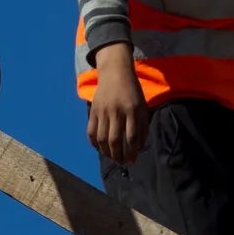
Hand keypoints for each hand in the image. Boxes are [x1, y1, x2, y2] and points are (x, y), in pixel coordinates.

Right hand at [87, 43, 149, 163]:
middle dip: (118, 155)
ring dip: (106, 152)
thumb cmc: (132, 90)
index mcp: (132, 110)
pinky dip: (94, 142)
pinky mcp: (93, 110)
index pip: (131, 137)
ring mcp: (103, 111)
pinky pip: (91, 130)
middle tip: (121, 162)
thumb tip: (139, 147)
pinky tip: (99, 148)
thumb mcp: (142, 106)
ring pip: (102, 138)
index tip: (132, 161)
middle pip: (115, 140)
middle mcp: (117, 111)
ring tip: (112, 157)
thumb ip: (143, 126)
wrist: (115, 72)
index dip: (131, 152)